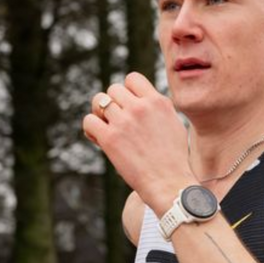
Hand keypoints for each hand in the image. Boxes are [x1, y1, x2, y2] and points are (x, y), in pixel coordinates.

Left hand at [82, 72, 194, 214]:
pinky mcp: (110, 139)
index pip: (132, 78)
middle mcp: (140, 108)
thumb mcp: (174, 124)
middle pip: (113, 89)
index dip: (127, 91)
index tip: (129, 106)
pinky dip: (91, 129)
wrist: (169, 184)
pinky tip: (100, 139)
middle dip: (113, 103)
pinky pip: (89, 121)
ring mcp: (124, 122)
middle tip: (117, 121)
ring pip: (99, 101)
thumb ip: (158, 108)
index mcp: (158, 102)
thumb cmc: (174, 160)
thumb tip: (145, 99)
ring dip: (100, 114)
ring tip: (107, 128)